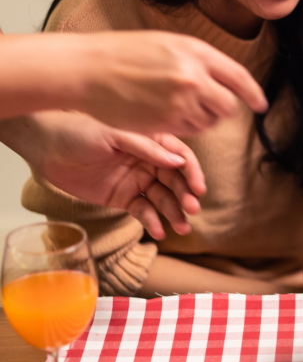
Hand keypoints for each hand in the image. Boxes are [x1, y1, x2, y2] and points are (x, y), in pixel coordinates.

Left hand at [18, 111, 204, 238]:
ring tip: (182, 227)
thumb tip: (178, 162)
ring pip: (163, 199)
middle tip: (192, 210)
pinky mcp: (123, 198)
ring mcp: (137, 181)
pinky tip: (159, 231)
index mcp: (153, 141)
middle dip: (186, 196)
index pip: (181, 157)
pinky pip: (143, 211)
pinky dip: (152, 222)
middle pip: (176, 181)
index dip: (192, 172)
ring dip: (174, 213)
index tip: (198, 189)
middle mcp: (149, 161)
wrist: (45, 145)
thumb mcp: (114, 135)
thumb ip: (147, 148)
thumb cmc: (79, 130)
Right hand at [74, 31, 268, 134]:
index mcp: (196, 53)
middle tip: (206, 105)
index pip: (239, 77)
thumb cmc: (124, 54)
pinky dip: (186, 127)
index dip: (253, 93)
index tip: (260, 105)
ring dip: (202, 118)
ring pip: (210, 121)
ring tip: (177, 105)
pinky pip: (190, 131)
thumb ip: (198, 61)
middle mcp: (193, 77)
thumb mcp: (167, 44)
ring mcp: (180, 102)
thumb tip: (224, 80)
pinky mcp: (166, 123)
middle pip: (228, 105)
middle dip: (222, 108)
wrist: (87, 70)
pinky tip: (167, 114)